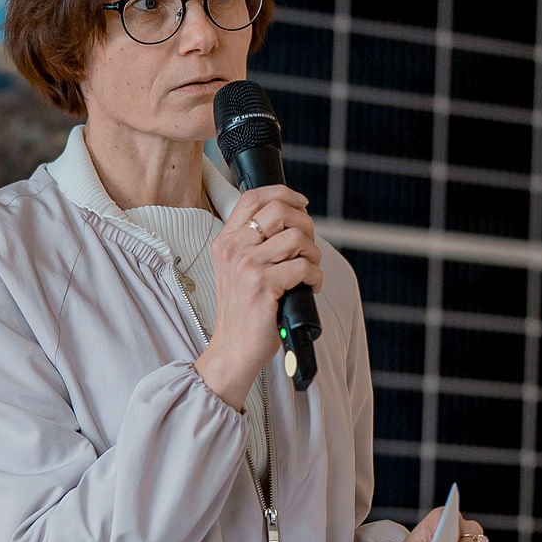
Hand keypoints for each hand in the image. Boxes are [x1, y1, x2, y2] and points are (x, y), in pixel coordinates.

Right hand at [194, 185, 322, 408]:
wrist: (233, 349)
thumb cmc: (244, 312)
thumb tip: (295, 219)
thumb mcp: (238, 270)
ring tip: (310, 270)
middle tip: (308, 245)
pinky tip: (310, 287)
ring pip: (296, 237)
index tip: (301, 204)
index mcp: (225, 241)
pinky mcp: (263, 285)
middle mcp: (233, 249)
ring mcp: (246, 266)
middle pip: (278, 210)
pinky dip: (316, 276)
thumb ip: (256, 244)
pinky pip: (304, 266)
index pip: (252, 197)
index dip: (282, 193)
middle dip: (304, 224)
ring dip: (313, 253)